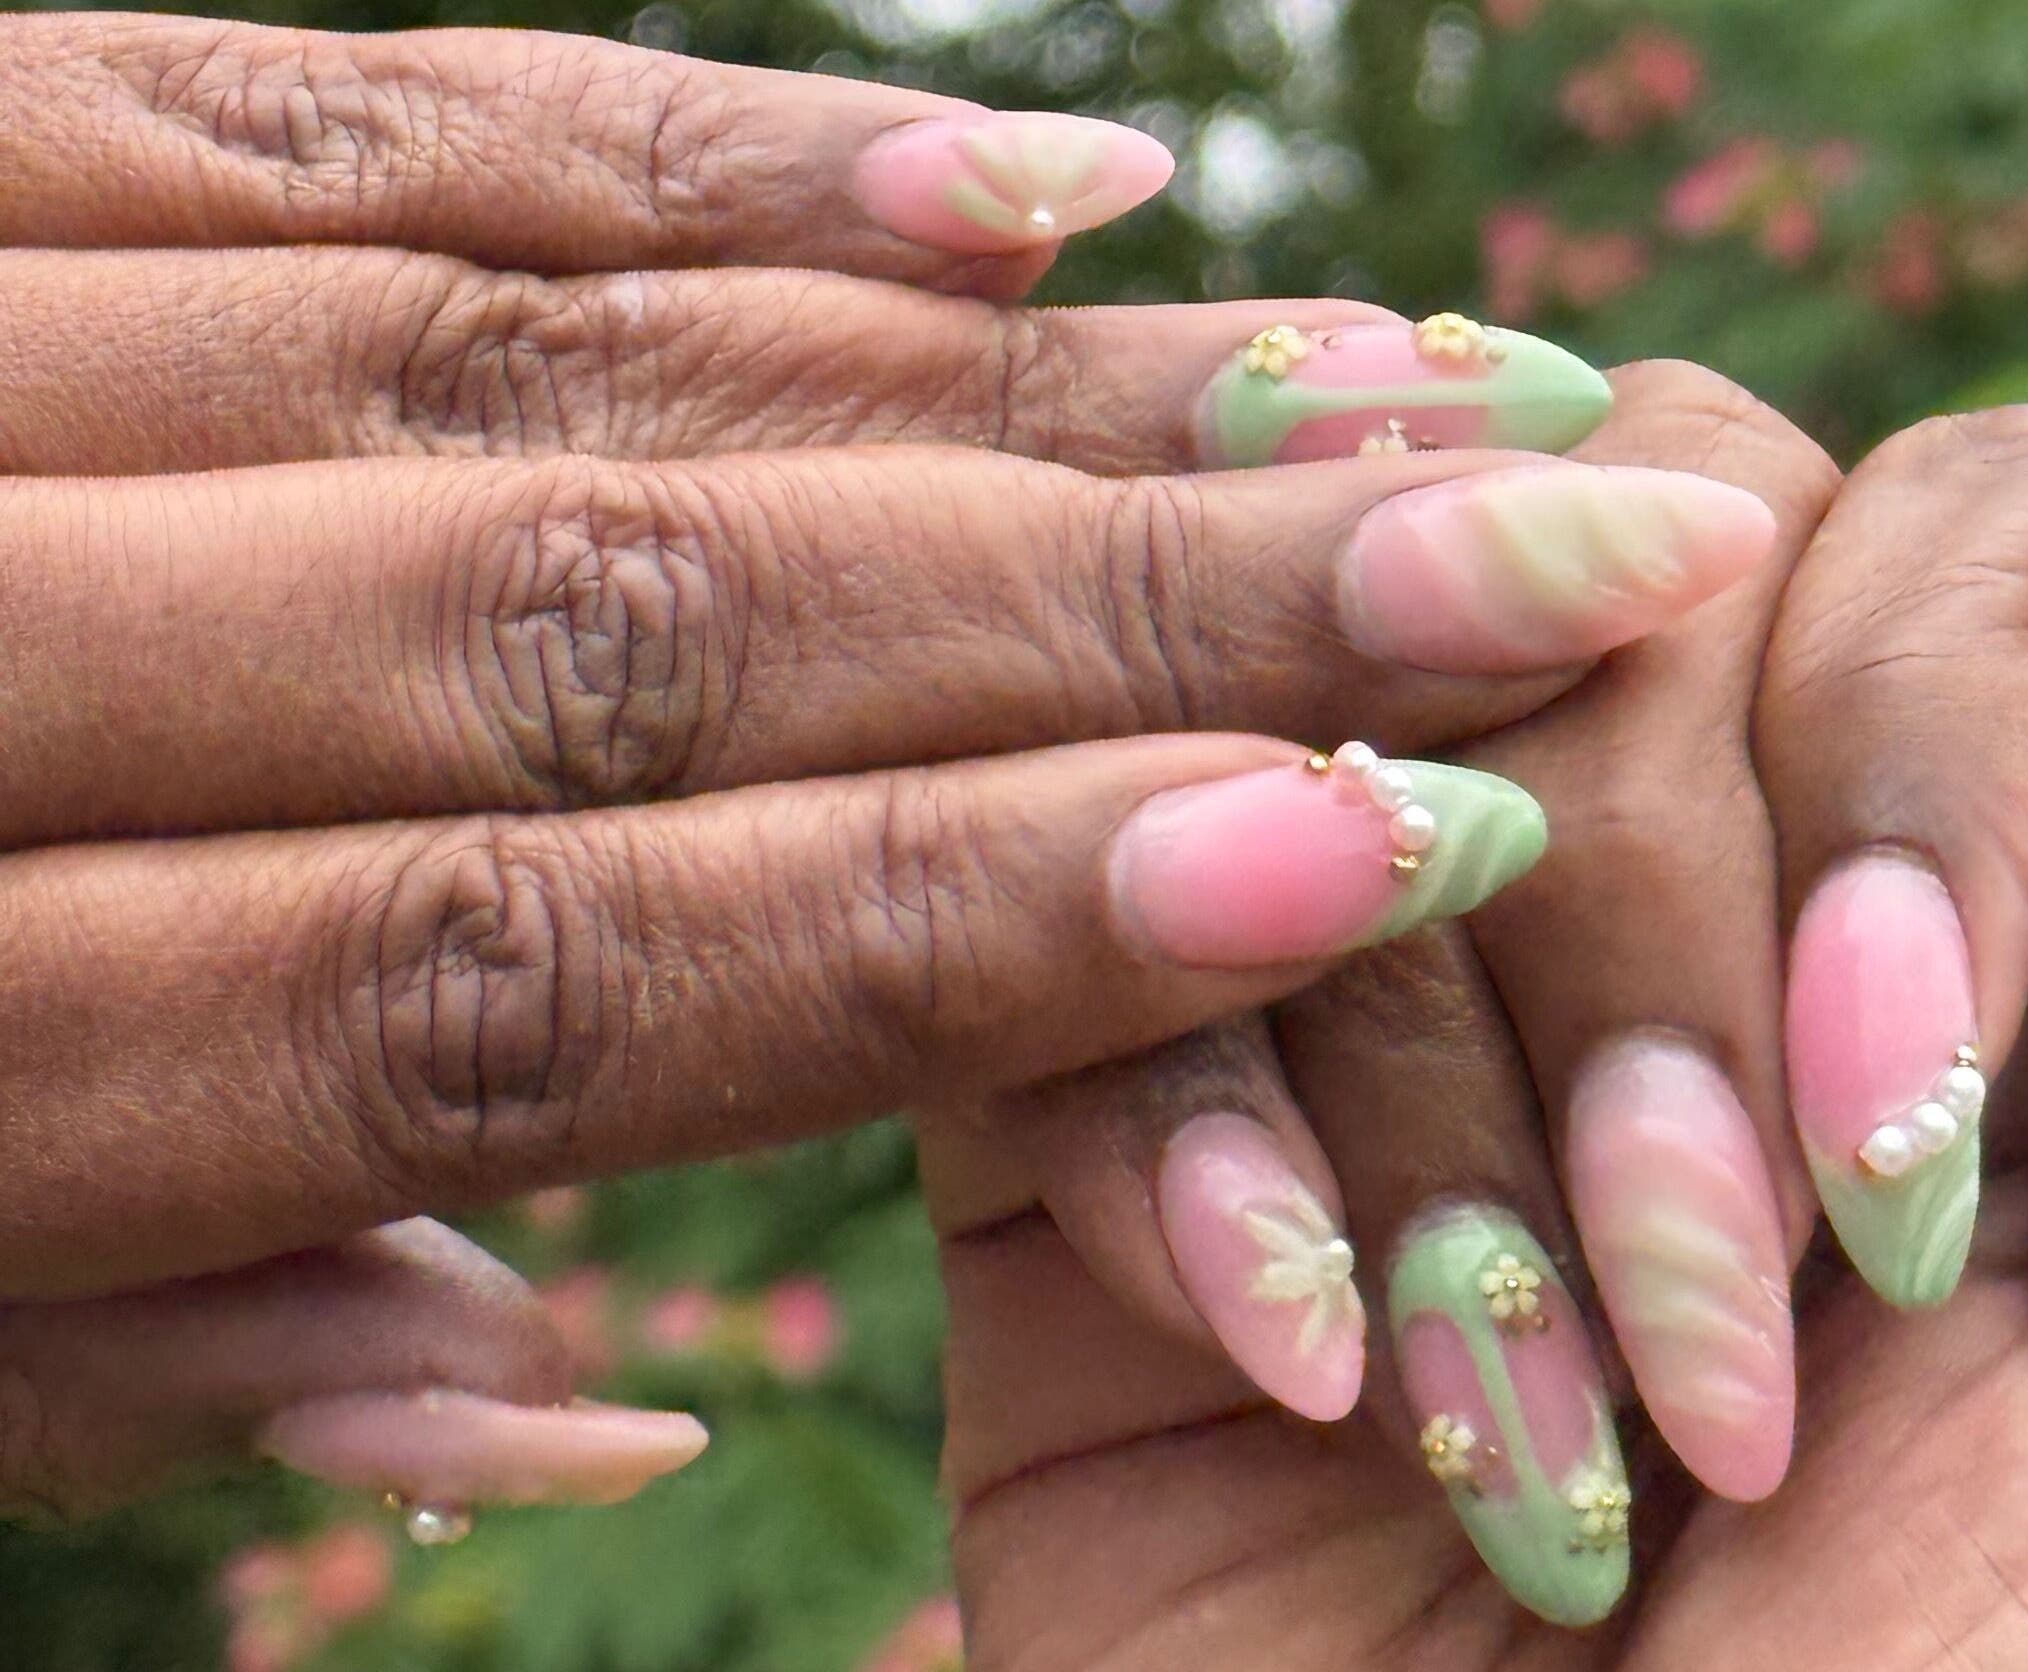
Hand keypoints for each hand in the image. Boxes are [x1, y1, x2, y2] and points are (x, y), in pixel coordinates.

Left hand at [0, 14, 1776, 1519]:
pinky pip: (298, 101)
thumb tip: (582, 1402)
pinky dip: (678, 143)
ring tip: (1361, 383)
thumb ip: (145, 1366)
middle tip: (1524, 542)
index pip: (527, 980)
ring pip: (520, 343)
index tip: (1359, 852)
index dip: (970, 927)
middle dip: (1118, 604)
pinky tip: (996, 186)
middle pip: (605, 616)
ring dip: (985, 375)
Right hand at [931, 102, 2027, 1667]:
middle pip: (1646, 575)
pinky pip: (1091, 930)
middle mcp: (1729, 922)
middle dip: (1674, 954)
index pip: (1978, 539)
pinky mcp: (1155, 1156)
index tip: (1914, 1116)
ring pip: (1362, 721)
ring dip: (1450, 1095)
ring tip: (1545, 1448)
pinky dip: (1189, 1133)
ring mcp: (1428, 1020)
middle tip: (1744, 1349)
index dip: (1936, 755)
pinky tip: (1318, 1380)